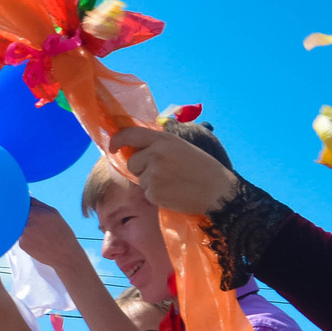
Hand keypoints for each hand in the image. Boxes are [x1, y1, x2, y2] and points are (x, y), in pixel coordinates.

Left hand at [17, 200, 87, 275]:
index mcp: (36, 214)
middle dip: (24, 216)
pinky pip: (20, 236)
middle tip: (37, 222)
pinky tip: (39, 240)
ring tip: (40, 232)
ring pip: (18, 226)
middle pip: (17, 215)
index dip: (24, 206)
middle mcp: (27, 224)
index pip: (21, 204)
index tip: (27, 208)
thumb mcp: (53, 213)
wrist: (65, 254)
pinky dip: (27, 237)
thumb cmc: (61, 231)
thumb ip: (37, 203)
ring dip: (25, 226)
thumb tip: (23, 197)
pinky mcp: (22, 245)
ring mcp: (23, 236)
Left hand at [108, 126, 243, 215]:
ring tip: (173, 182)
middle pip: (132, 163)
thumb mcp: (181, 147)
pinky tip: (175, 193)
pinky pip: (148, 194)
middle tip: (163, 173)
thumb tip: (135, 149)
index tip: (113, 148)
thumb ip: (159, 146)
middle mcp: (155, 154)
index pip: (130, 134)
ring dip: (151, 183)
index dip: (117, 140)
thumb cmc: (203, 169)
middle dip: (141, 169)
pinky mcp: (154, 192)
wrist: (218, 191)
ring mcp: (154, 174)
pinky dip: (158, 196)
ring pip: (140, 180)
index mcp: (163, 140)